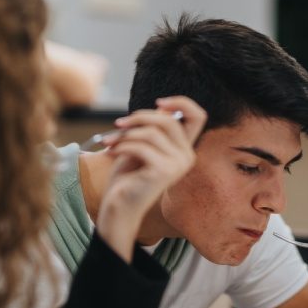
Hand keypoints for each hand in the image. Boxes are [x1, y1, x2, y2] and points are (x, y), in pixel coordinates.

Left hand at [95, 96, 205, 257]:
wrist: (120, 204)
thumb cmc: (129, 175)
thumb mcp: (142, 144)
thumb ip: (154, 128)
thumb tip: (162, 108)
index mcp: (185, 149)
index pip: (198, 117)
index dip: (182, 103)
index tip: (158, 103)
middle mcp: (187, 156)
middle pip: (168, 120)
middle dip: (139, 117)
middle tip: (118, 124)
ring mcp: (178, 165)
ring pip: (151, 133)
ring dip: (125, 135)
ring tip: (110, 143)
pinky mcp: (164, 171)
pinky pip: (141, 146)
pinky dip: (122, 146)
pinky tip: (111, 153)